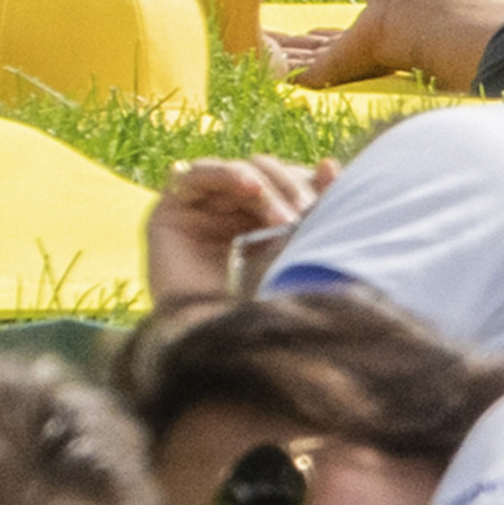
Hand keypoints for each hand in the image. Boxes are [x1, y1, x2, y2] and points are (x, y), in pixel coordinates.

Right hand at [146, 156, 328, 308]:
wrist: (218, 339)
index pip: (289, 181)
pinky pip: (195, 174)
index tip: (335, 198)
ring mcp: (199, 213)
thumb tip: (330, 164)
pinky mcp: (168, 214)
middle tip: (303, 218)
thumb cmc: (263, 299)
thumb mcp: (298, 245)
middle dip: (290, 189)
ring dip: (266, 186)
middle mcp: (229, 215)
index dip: (309, 184)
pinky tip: (250, 188)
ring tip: (283, 218)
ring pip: (238, 173)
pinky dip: (227, 174)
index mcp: (261, 223)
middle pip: (266, 175)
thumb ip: (316, 204)